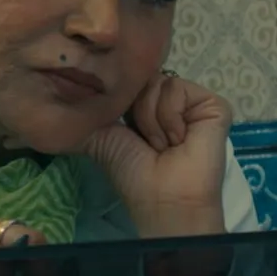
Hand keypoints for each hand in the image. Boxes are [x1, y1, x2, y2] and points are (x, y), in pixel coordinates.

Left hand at [78, 71, 231, 238]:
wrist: (163, 198)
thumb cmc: (134, 174)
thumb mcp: (102, 137)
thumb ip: (89, 112)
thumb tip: (63, 94)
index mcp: (145, 107)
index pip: (128, 81)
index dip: (117, 93)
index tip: (115, 119)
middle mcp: (169, 101)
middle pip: (143, 77)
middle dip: (135, 111)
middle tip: (144, 143)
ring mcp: (192, 102)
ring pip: (159, 82)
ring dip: (152, 120)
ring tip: (163, 146)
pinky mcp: (213, 105)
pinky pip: (179, 89)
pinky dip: (171, 116)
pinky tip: (178, 140)